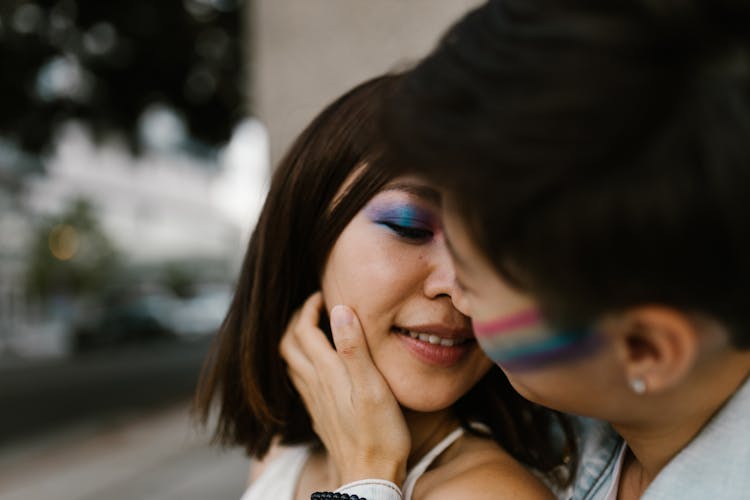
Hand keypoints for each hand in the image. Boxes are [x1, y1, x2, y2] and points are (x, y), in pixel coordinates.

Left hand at [280, 292, 409, 485]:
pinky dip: (303, 360)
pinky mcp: (319, 414)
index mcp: (327, 372)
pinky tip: (320, 363)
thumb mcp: (373, 386)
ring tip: (316, 327)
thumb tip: (340, 309)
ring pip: (291, 362)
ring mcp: (314, 401)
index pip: (302, 329)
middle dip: (298, 318)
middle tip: (317, 306)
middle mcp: (314, 385)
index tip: (324, 293)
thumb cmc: (379, 434)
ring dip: (297, 338)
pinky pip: (299, 379)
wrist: (369, 476)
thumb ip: (354, 348)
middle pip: (289, 343)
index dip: (309, 307)